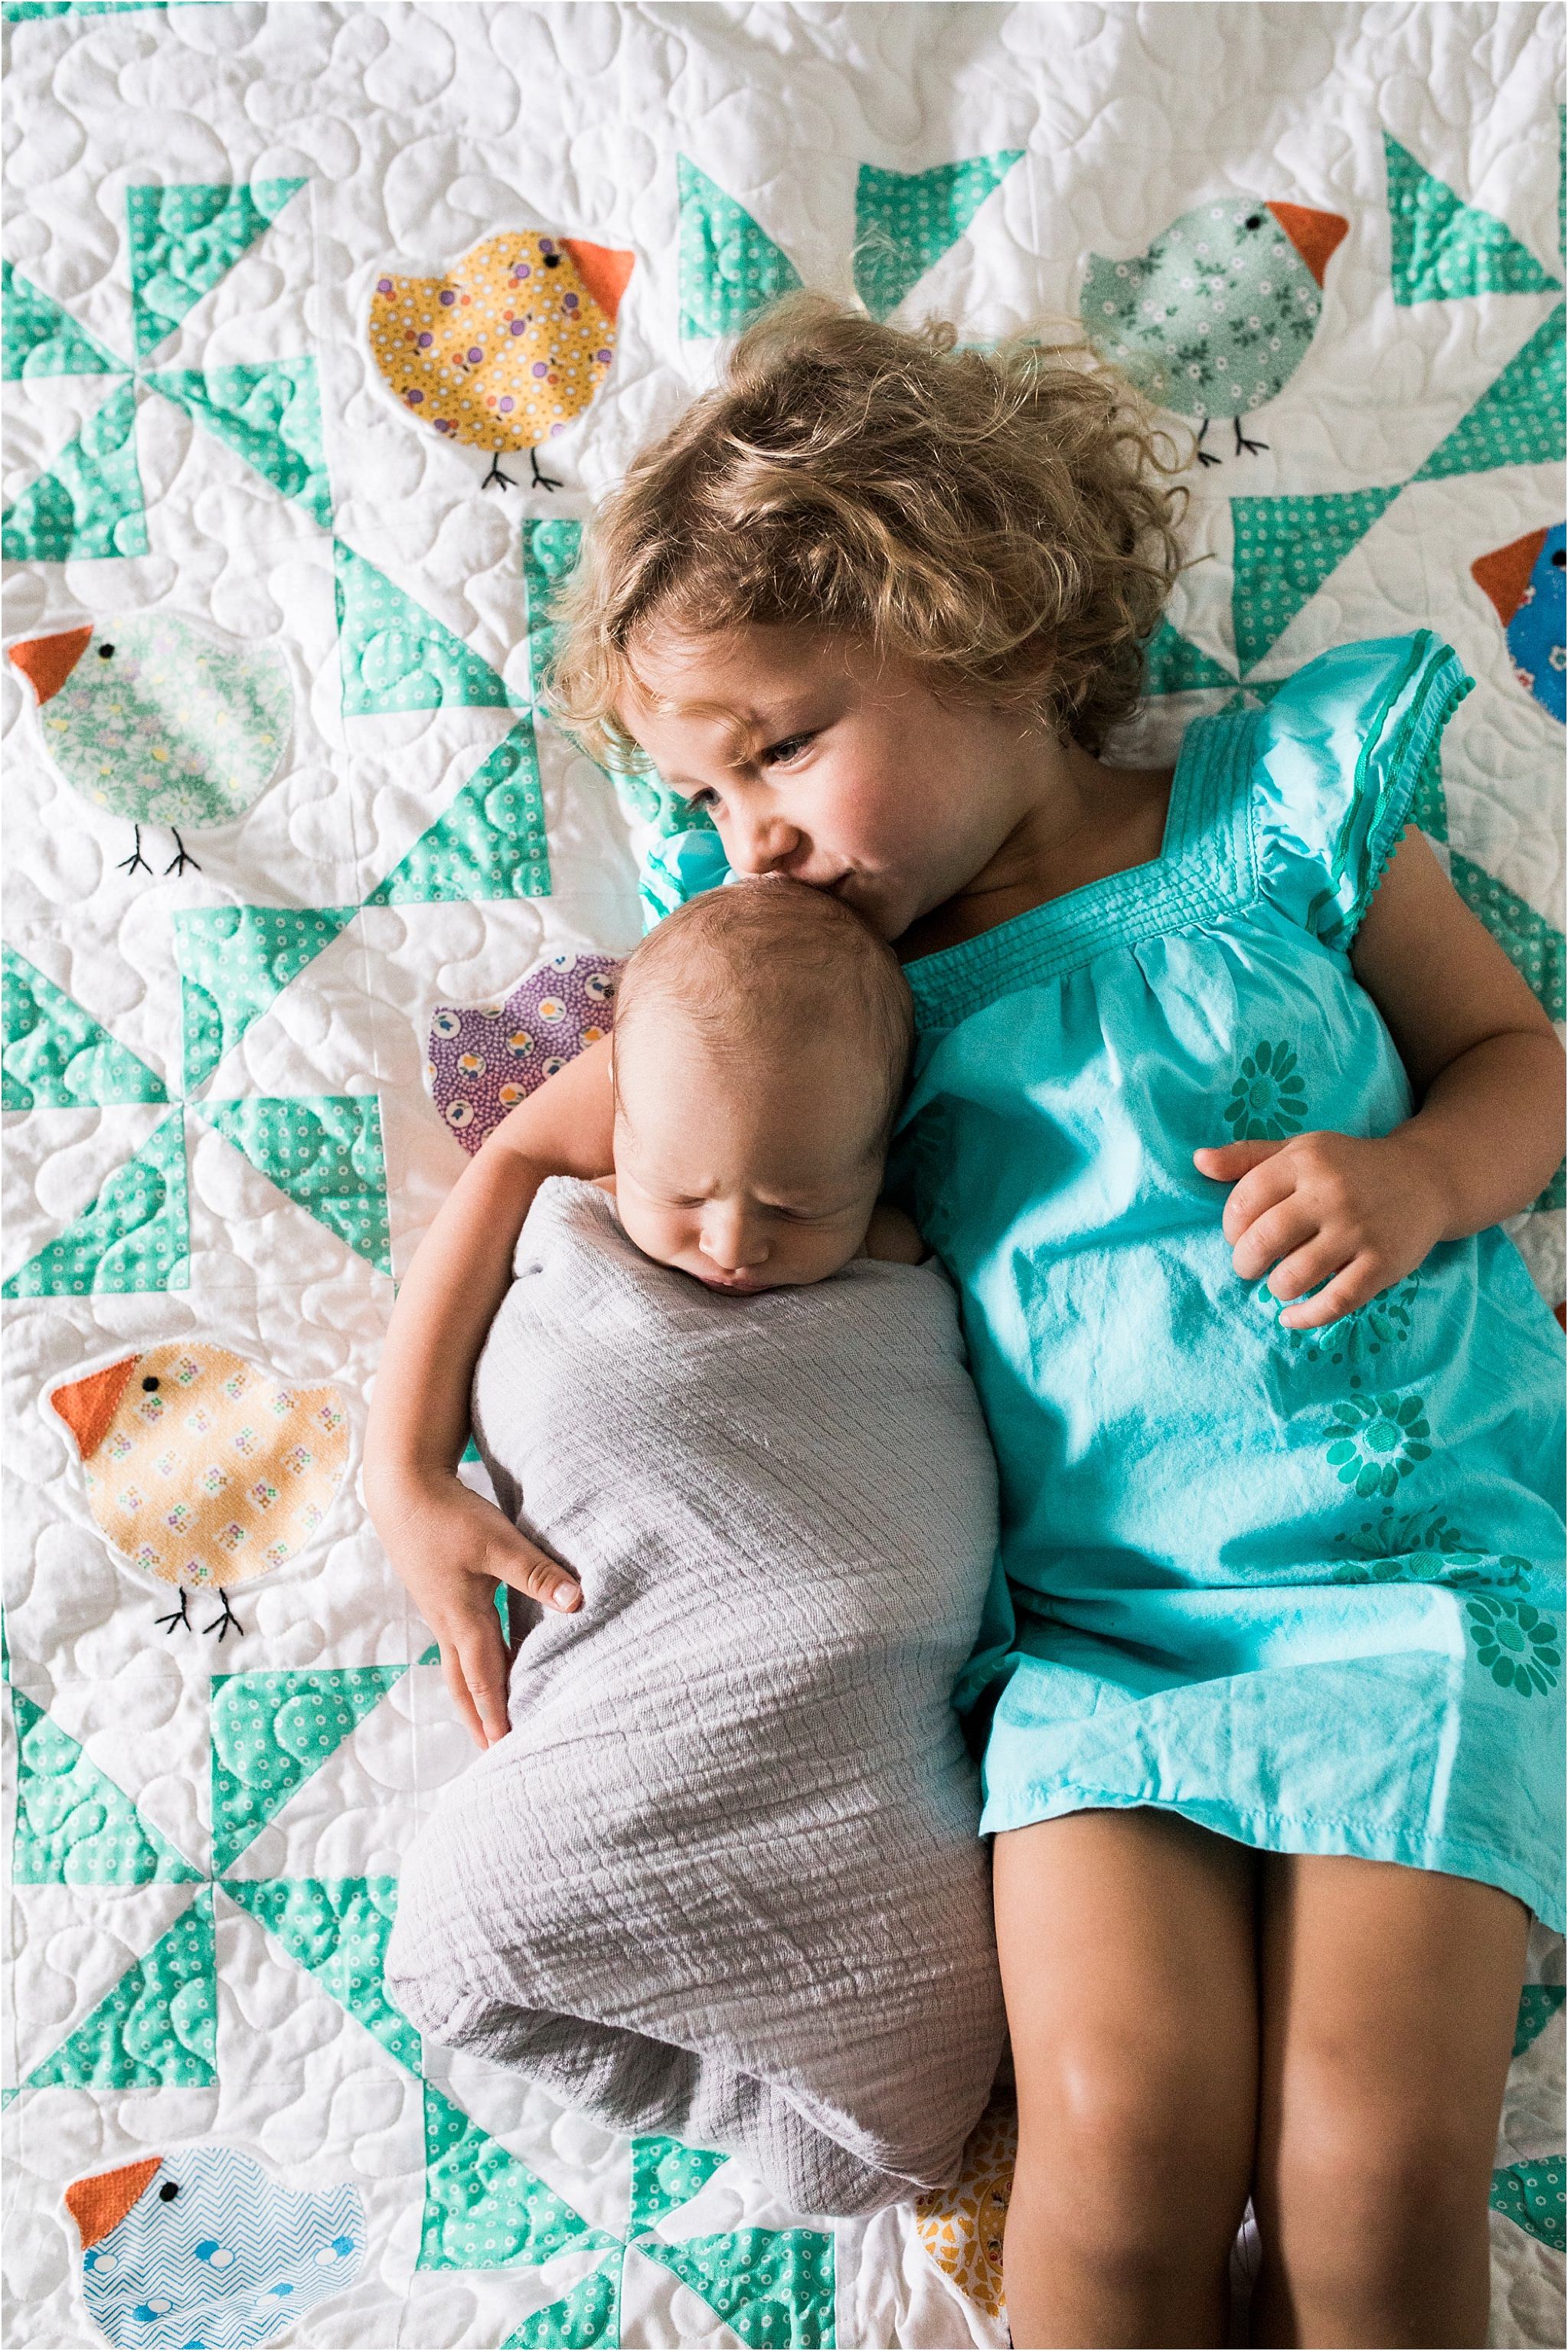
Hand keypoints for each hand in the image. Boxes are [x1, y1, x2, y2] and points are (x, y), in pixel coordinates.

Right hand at [369, 1471, 579, 1749]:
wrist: (401, 1491)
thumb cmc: (448, 1515)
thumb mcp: (498, 1542)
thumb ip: (537, 1573)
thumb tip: (576, 1603)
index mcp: (463, 1617)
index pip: (485, 1678)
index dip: (497, 1715)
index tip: (505, 1750)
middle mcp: (448, 1622)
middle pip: (464, 1683)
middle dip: (479, 1719)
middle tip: (491, 1754)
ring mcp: (439, 1610)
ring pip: (457, 1665)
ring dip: (472, 1695)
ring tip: (486, 1720)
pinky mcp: (438, 1594)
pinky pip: (455, 1643)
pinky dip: (470, 1664)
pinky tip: (485, 1659)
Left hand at [1193, 1129, 1451, 1330]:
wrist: (1427, 1178)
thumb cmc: (1348, 1167)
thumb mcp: (1301, 1151)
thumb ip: (1248, 1157)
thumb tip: (1199, 1162)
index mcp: (1306, 1162)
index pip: (1246, 1200)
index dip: (1230, 1226)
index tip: (1237, 1236)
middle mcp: (1332, 1194)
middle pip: (1265, 1240)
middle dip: (1245, 1262)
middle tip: (1249, 1267)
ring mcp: (1359, 1230)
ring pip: (1296, 1276)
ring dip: (1276, 1289)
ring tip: (1279, 1284)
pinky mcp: (1383, 1264)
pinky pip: (1335, 1302)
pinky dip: (1307, 1317)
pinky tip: (1291, 1317)